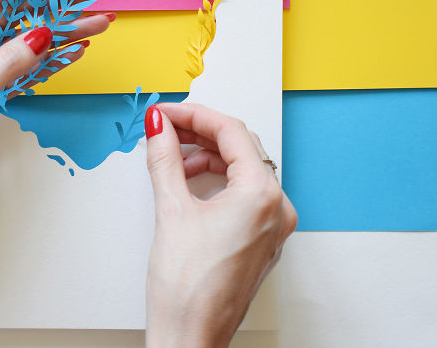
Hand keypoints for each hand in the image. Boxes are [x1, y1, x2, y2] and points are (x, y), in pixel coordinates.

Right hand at [143, 103, 296, 347]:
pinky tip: (190, 181)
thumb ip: (165, 158)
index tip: (166, 112)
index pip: (231, 132)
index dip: (194, 115)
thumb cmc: (186, 289)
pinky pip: (246, 194)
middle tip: (166, 127)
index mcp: (262, 196)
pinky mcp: (262, 240)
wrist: (190, 338)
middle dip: (201, 133)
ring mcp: (273, 227)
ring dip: (209, 156)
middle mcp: (277, 209)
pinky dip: (219, 180)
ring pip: (244, 170)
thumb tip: (159, 127)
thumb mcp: (170, 210)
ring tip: (173, 156)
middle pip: (242, 148)